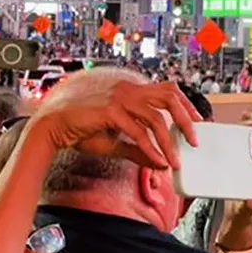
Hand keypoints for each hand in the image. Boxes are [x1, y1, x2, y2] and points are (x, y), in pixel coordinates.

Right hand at [33, 76, 200, 169]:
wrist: (54, 128)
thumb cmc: (81, 131)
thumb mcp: (116, 143)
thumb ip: (139, 151)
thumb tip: (160, 162)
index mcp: (130, 91)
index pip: (167, 90)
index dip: (186, 105)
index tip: (197, 122)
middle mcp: (128, 90)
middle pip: (169, 96)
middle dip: (187, 118)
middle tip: (194, 139)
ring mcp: (119, 98)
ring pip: (157, 117)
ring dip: (169, 141)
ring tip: (175, 159)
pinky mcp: (111, 110)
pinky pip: (138, 132)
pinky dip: (151, 149)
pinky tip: (156, 160)